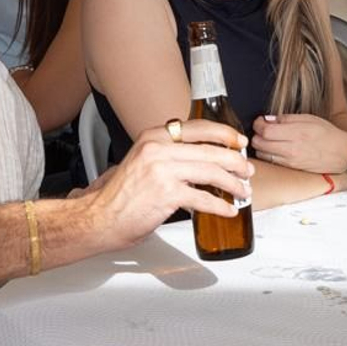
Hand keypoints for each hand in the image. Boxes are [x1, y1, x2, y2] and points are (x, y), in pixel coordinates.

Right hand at [82, 119, 252, 247]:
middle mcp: (158, 148)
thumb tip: (199, 158)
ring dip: (233, 183)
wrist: (99, 217)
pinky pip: (203, 198)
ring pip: (211, 171)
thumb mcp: (142, 161)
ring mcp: (162, 170)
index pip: (198, 128)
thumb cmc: (121, 196)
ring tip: (242, 191)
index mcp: (153, 136)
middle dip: (235, 161)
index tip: (239, 142)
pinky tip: (228, 210)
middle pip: (210, 150)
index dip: (225, 135)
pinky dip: (221, 206)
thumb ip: (167, 154)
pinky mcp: (166, 193)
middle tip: (247, 170)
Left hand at [251, 114, 346, 173]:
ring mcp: (290, 162)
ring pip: (262, 154)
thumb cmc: (328, 134)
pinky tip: (275, 149)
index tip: (260, 121)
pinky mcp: (291, 169)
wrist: (342, 153)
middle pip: (259, 143)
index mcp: (296, 133)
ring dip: (261, 146)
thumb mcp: (309, 118)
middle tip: (263, 129)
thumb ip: (286, 119)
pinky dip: (268, 155)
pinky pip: (271, 162)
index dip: (258, 124)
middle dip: (257, 134)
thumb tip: (268, 119)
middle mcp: (291, 149)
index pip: (265, 130)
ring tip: (268, 140)